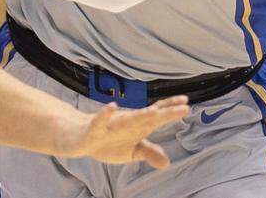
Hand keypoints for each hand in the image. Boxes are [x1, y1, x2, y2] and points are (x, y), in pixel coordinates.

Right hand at [57, 96, 188, 169]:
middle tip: (183, 105)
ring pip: (127, 119)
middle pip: (148, 116)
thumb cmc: (108, 141)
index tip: (186, 103)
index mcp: (136, 126)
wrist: (79, 138)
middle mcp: (126, 121)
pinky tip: (112, 107)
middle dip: (164, 112)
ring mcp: (111, 125)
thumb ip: (149, 153)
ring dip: (141, 115)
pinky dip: (105, 114)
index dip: (171, 110)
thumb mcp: (131, 151)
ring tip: (155, 112)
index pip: (156, 116)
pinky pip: (99, 121)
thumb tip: (167, 163)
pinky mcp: (94, 130)